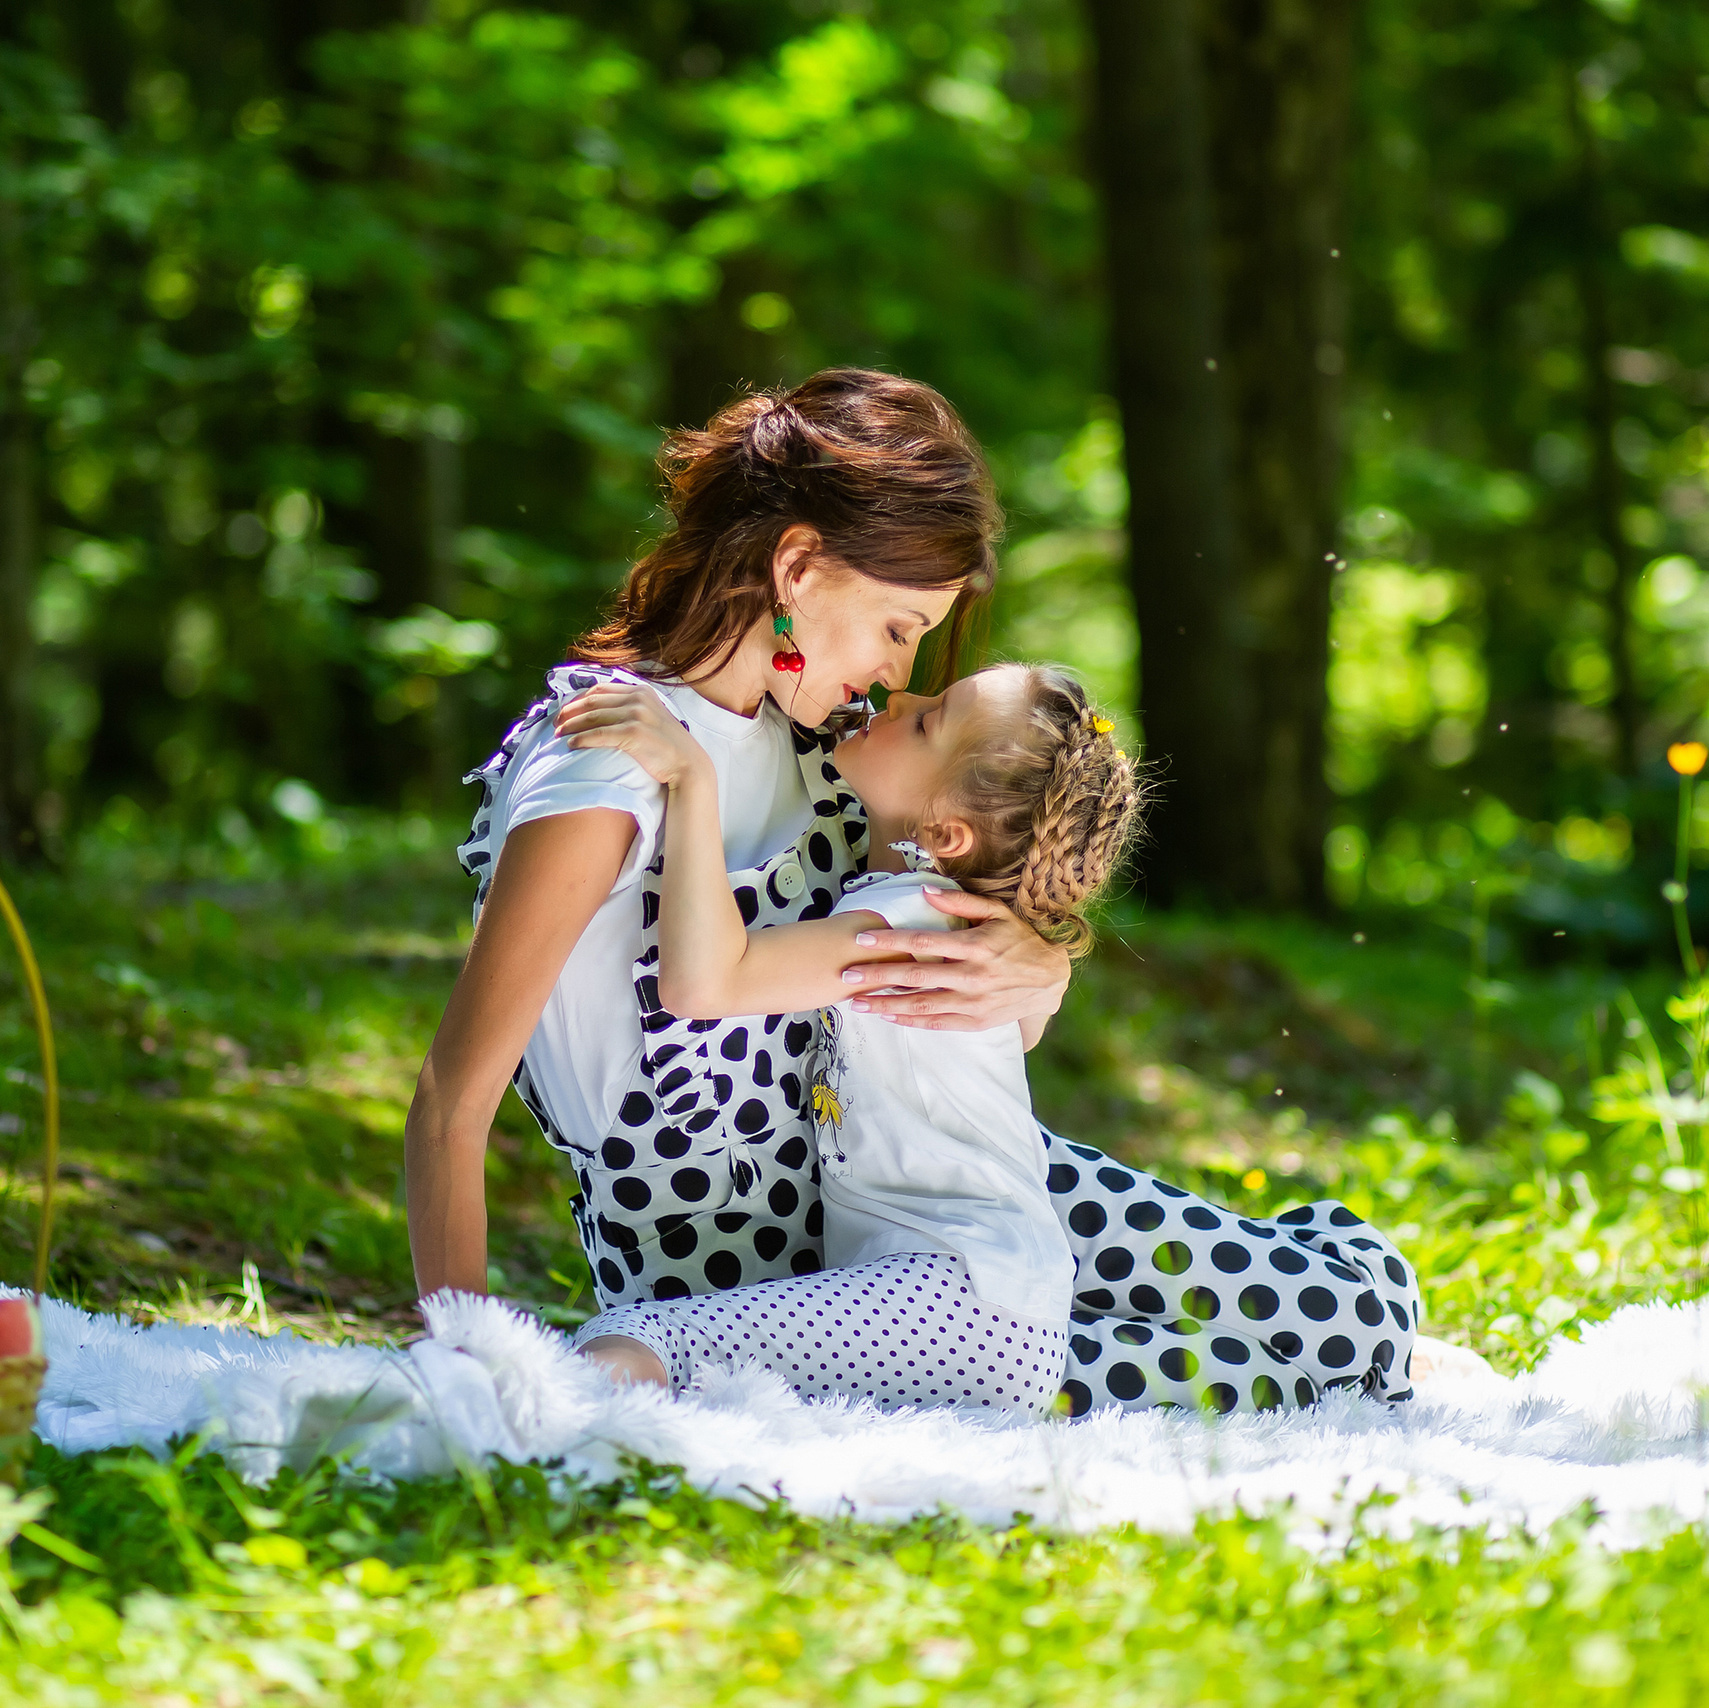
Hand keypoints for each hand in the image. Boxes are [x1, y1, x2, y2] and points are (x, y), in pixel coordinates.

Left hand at [554, 685, 709, 789]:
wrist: (688, 765)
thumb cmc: (667, 746)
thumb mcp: (653, 717)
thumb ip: (632, 709)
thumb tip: (604, 712)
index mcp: (641, 692)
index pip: (600, 690)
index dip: (577, 699)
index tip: (564, 710)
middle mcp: (638, 699)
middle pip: (592, 701)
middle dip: (569, 711)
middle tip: (555, 723)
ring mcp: (636, 715)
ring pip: (592, 717)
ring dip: (571, 725)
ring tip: (557, 734)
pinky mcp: (633, 734)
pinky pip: (598, 734)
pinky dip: (581, 739)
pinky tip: (571, 744)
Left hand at [841, 888, 1070, 1030]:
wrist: (1050, 979)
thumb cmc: (1020, 940)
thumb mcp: (998, 912)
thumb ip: (962, 902)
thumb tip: (926, 892)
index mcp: (974, 946)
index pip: (923, 942)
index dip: (890, 941)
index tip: (861, 940)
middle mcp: (971, 976)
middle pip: (915, 977)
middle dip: (877, 977)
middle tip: (846, 976)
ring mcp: (973, 1002)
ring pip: (921, 1004)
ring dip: (886, 1004)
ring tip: (857, 1003)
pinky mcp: (975, 1022)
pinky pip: (937, 1023)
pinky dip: (910, 1020)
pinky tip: (888, 1016)